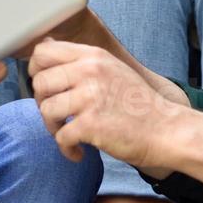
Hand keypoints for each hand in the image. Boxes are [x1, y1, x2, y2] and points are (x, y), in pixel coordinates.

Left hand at [28, 39, 186, 166]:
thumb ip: (81, 62)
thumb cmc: (136, 102)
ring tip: (67, 134)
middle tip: (57, 115)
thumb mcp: (111, 68)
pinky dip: (66, 149)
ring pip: (46, 110)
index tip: (46, 87)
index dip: (36, 71)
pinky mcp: (91, 124)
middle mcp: (90, 71)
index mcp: (92, 56)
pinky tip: (78, 151)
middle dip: (42, 102)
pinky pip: (61, 137)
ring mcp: (90, 97)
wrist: (165, 129)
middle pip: (40, 82)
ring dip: (53, 128)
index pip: (42, 52)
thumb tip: (42, 52)